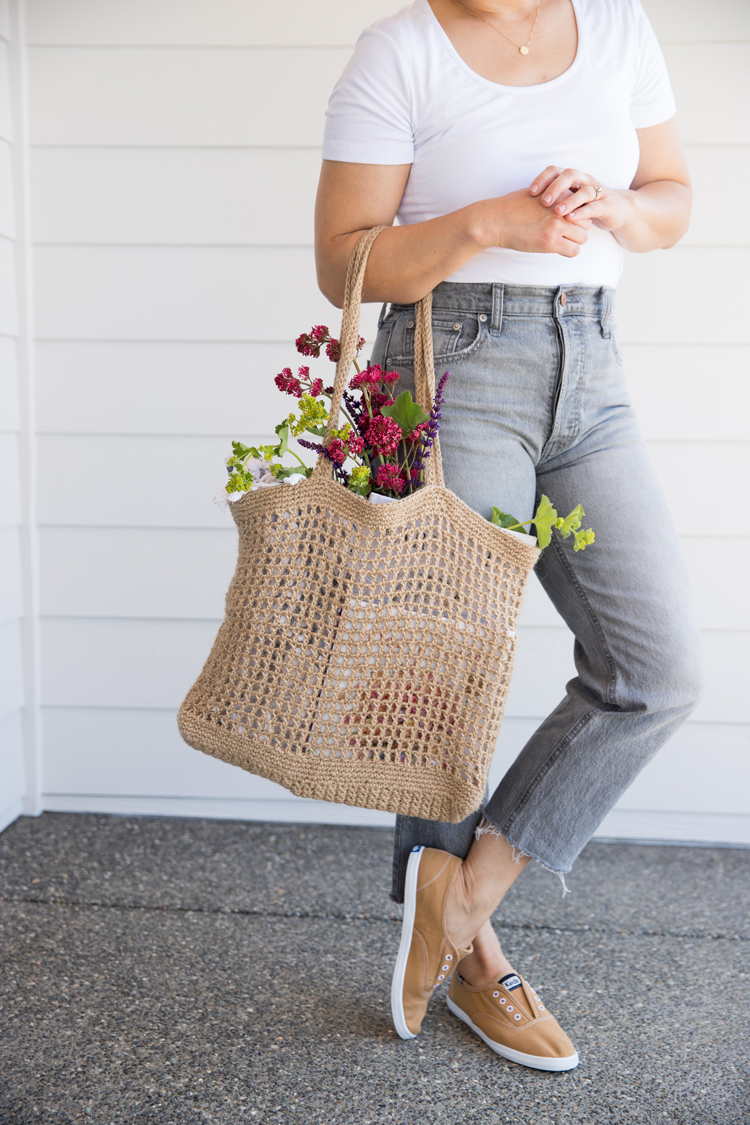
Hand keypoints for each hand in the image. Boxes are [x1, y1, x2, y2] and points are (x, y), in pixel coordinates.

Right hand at [477, 188, 591, 257]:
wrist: (496, 220)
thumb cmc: (511, 207)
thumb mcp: (535, 193)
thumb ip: (552, 196)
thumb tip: (561, 201)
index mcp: (558, 195)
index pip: (582, 205)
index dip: (577, 215)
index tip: (569, 221)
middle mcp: (561, 209)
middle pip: (586, 221)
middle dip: (579, 229)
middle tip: (567, 234)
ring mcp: (557, 226)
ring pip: (583, 237)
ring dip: (575, 242)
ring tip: (562, 242)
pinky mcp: (550, 242)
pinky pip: (574, 251)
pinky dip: (569, 252)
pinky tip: (558, 250)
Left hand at [529, 166, 636, 232]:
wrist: (616, 211)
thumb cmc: (584, 207)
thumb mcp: (565, 201)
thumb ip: (550, 202)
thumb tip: (524, 206)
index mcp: (572, 178)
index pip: (555, 171)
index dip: (543, 179)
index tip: (530, 192)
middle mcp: (584, 180)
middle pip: (570, 175)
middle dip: (555, 187)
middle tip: (543, 201)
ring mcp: (597, 191)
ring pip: (584, 190)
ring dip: (569, 201)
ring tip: (557, 211)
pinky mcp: (606, 205)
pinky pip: (594, 206)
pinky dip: (582, 212)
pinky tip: (570, 219)